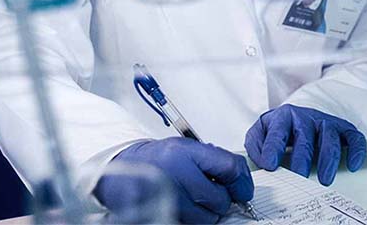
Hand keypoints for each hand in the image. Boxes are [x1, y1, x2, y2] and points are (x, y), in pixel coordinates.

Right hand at [95, 138, 253, 223]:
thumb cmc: (158, 159)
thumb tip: (241, 183)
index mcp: (185, 152)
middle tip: (213, 195)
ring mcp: (166, 197)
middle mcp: (176, 174)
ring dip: (206, 213)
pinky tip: (183, 207)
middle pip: (219, 199)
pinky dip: (191, 219)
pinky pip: (189, 224)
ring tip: (194, 200)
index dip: (242, 182)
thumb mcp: (186, 149)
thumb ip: (214, 162)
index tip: (244, 191)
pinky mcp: (159, 214)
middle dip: (221, 201)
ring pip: (206, 218)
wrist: (122, 168)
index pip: (229, 167)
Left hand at [244, 104, 366, 185]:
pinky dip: (356, 150)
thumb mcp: (259, 134)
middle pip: (305, 136)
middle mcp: (305, 117)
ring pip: (330, 136)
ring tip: (324, 179)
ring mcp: (325, 122)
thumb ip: (255, 146)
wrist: (295, 116)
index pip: (278, 131)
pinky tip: (353, 165)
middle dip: (302, 158)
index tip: (270, 165)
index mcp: (283, 117)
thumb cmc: (277, 130)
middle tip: (298, 177)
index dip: (273, 148)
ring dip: (328, 159)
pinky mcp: (342, 128)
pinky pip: (353, 137)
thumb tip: (263, 161)